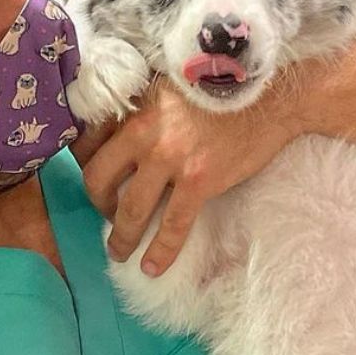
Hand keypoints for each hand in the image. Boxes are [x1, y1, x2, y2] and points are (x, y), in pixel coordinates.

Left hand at [70, 77, 295, 276]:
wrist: (271, 96)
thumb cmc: (224, 89)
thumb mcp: (171, 86)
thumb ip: (144, 109)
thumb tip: (126, 136)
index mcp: (135, 108)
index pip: (88, 142)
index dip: (84, 166)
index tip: (94, 179)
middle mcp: (144, 133)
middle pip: (98, 178)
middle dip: (98, 204)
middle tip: (107, 215)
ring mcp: (171, 159)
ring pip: (130, 208)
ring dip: (121, 236)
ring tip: (119, 251)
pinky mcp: (199, 180)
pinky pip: (172, 225)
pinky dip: (160, 251)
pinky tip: (151, 267)